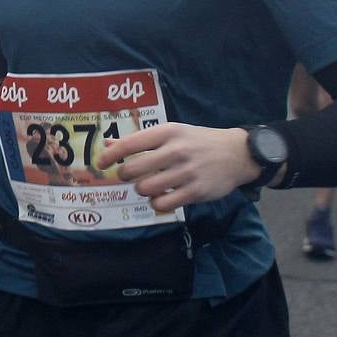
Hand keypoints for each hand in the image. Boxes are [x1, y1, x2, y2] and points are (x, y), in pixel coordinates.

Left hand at [96, 123, 259, 212]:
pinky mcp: (195, 191)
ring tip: (149, 185)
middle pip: (133, 169)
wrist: (236, 153)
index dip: (110, 156)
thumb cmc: (197, 141)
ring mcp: (186, 172)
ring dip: (142, 189)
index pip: (130, 144)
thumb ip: (140, 140)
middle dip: (125, 175)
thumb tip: (108, 145)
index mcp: (167, 132)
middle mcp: (175, 150)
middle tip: (130, 176)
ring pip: (145, 188)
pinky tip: (161, 196)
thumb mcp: (171, 133)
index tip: (100, 163)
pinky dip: (156, 203)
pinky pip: (162, 203)